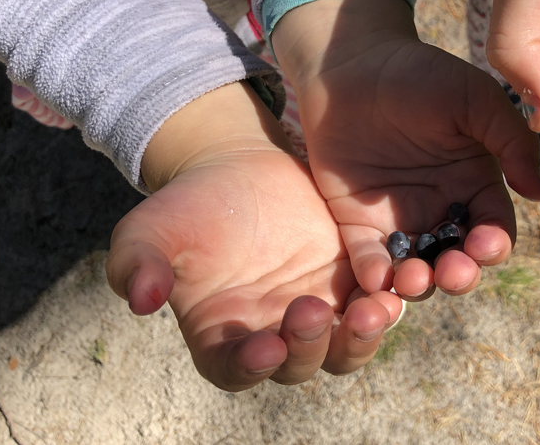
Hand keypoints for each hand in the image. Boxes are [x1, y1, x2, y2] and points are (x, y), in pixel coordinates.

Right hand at [105, 82, 401, 390]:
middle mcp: (275, 336)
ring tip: (374, 308)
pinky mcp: (352, 281)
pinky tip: (400, 281)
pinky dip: (389, 298)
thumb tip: (140, 300)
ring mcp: (320, 311)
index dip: (250, 365)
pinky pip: (377, 302)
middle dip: (312, 346)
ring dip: (362, 335)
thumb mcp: (150, 229)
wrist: (240, 170)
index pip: (237, 369)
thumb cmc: (187, 207)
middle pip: (302, 363)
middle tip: (315, 311)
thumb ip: (139, 263)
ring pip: (347, 345)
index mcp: (223, 338)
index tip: (265, 346)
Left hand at [271, 0, 539, 300]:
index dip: (493, 245)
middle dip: (459, 275)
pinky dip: (374, 277)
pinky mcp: (357, 224)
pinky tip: (377, 279)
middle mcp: (441, 210)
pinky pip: (369, 261)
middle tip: (450, 272)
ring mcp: (399, 221)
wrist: (351, 64)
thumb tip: (539, 194)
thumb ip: (512, 141)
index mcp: (475, 185)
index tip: (485, 246)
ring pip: (416, 270)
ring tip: (413, 279)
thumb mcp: (476, 100)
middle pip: (458, 261)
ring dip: (419, 284)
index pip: (493, 230)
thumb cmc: (420, 75)